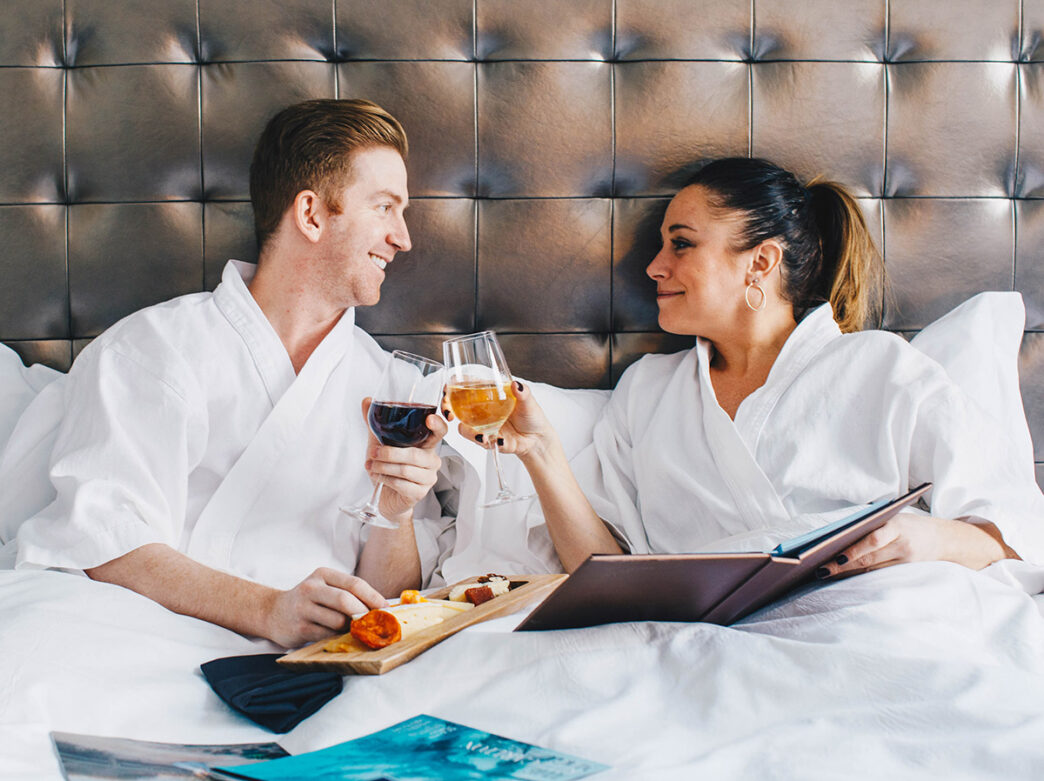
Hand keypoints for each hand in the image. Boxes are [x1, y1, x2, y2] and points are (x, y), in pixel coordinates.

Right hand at [265, 567, 386, 647]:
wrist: (273, 612)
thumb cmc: (309, 601)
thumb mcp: (326, 588)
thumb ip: (349, 593)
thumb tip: (381, 607)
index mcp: (323, 574)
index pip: (354, 583)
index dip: (373, 597)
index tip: (386, 608)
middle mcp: (311, 588)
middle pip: (346, 600)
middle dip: (363, 613)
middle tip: (374, 622)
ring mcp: (303, 608)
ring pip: (338, 620)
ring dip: (349, 628)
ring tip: (350, 628)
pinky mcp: (300, 627)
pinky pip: (327, 634)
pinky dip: (337, 637)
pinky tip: (335, 634)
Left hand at [361, 397, 445, 521]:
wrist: (385, 497)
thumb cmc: (387, 468)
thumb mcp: (379, 443)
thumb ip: (375, 423)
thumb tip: (367, 400)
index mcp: (426, 444)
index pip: (440, 432)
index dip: (438, 425)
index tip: (429, 419)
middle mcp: (431, 460)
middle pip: (415, 454)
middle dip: (390, 453)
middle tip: (372, 452)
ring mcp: (428, 478)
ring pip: (406, 470)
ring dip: (384, 467)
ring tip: (370, 465)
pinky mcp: (420, 493)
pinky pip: (402, 484)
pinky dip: (385, 479)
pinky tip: (377, 477)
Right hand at [445, 380, 555, 460]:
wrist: (538, 438)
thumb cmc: (531, 415)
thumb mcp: (528, 401)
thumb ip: (523, 392)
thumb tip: (516, 385)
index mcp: (487, 395)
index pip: (462, 387)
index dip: (451, 387)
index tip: (447, 389)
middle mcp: (480, 410)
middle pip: (455, 407)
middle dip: (447, 409)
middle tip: (450, 414)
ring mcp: (482, 426)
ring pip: (464, 428)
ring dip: (469, 432)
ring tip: (483, 436)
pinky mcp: (488, 441)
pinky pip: (481, 442)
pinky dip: (487, 442)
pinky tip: (499, 441)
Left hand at [818, 513, 1007, 579]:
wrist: (945, 539)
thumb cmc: (910, 524)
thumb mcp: (894, 517)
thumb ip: (872, 525)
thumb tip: (838, 536)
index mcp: (899, 527)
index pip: (874, 540)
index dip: (854, 550)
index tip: (834, 556)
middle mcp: (904, 546)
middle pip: (868, 560)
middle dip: (842, 565)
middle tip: (821, 569)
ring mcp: (906, 563)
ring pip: (871, 571)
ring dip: (847, 574)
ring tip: (826, 574)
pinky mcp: (906, 574)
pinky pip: (879, 577)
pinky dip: (860, 578)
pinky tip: (844, 578)